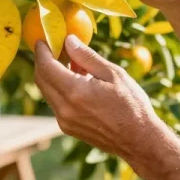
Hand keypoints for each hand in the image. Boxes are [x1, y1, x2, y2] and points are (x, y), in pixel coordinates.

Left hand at [33, 35, 162, 157]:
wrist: (138, 139)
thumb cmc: (131, 104)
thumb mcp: (113, 74)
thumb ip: (87, 57)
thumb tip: (69, 41)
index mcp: (75, 92)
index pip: (46, 67)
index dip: (41, 51)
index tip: (42, 40)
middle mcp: (64, 108)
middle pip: (41, 80)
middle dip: (43, 61)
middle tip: (54, 48)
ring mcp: (64, 121)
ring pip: (48, 92)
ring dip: (52, 75)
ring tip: (71, 63)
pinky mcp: (68, 128)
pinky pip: (56, 103)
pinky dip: (60, 88)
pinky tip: (77, 81)